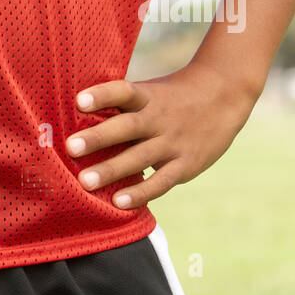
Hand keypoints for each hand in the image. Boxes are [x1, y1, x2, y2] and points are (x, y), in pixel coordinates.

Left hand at [64, 61, 256, 209]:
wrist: (223, 97)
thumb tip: (75, 118)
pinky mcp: (185, 165)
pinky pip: (161, 181)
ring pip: (140, 157)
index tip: (79, 100)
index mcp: (147, 96)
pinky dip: (140, 192)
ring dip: (112, 170)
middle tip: (70, 148)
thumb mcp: (149, 92)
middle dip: (98, 138)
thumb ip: (121, 106)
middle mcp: (159, 118)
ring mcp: (173, 142)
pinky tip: (118, 202)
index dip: (102, 95)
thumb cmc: (171, 97)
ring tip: (84, 182)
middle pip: (127, 127)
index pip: (123, 91)